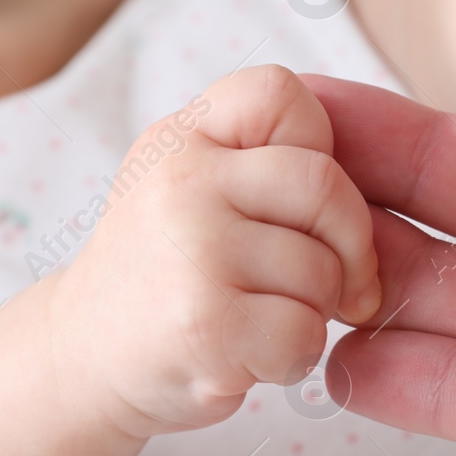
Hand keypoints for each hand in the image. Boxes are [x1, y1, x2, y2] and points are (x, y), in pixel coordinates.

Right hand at [50, 66, 381, 439]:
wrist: (81, 360)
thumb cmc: (167, 271)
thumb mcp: (193, 184)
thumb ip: (264, 162)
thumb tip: (374, 180)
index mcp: (184, 136)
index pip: (281, 95)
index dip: (316, 146)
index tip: (298, 199)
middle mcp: (182, 180)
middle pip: (325, 187)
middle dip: (347, 244)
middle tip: (332, 281)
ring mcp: (192, 250)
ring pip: (323, 270)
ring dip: (314, 311)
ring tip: (260, 319)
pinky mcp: (206, 325)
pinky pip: (305, 332)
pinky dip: (294, 358)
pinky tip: (250, 357)